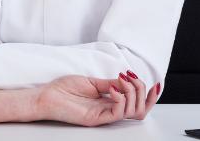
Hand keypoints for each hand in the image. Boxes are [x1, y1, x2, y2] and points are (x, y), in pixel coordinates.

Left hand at [36, 72, 159, 125]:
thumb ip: (110, 82)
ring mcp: (104, 116)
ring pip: (132, 112)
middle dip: (143, 92)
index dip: (149, 95)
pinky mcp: (97, 119)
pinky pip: (117, 114)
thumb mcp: (91, 81)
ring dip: (133, 94)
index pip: (137, 103)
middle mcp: (109, 110)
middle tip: (132, 78)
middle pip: (140, 110)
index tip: (153, 83)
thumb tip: (127, 79)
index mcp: (109, 101)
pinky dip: (120, 100)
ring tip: (122, 80)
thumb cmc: (63, 89)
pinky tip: (113, 89)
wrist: (46, 96)